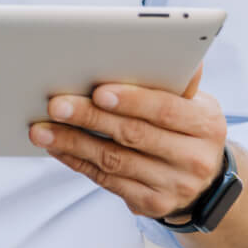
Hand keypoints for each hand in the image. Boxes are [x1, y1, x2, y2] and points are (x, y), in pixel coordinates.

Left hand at [28, 66, 226, 220]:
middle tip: (56, 105)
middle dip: (90, 117)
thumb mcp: (194, 102)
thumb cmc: (186, 126)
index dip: (131, 100)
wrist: (203, 180)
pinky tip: (56, 146)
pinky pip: (107, 181)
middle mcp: (194, 158)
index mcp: (206, 124)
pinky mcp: (151, 204)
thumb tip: (166, 44)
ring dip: (73, 142)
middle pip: (134, 135)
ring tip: (42, 128)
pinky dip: (77, 161)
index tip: (98, 90)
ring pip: (114, 161)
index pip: (165, 109)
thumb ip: (176, 79)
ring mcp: (173, 186)